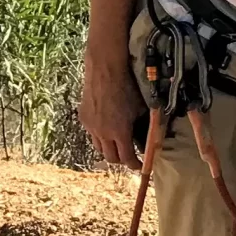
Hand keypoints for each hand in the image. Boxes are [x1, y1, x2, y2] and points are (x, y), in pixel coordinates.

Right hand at [81, 47, 143, 170]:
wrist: (106, 69)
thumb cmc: (128, 86)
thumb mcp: (142, 108)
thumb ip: (145, 125)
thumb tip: (152, 138)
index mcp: (120, 132)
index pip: (126, 158)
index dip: (134, 165)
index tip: (140, 166)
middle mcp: (103, 133)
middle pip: (111, 158)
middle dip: (121, 160)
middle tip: (129, 156)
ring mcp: (91, 126)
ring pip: (99, 147)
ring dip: (109, 149)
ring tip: (117, 145)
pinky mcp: (84, 118)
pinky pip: (92, 133)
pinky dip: (100, 135)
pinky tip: (106, 128)